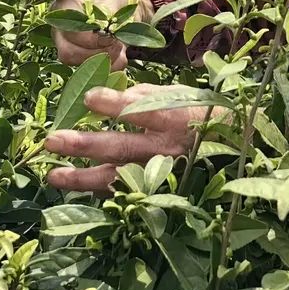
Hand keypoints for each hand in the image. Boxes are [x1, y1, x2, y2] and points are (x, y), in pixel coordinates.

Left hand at [43, 84, 214, 193]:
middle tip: (53, 139)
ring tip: (52, 175)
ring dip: (82, 178)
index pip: (144, 110)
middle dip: (86, 144)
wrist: (236, 152)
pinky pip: (123, 194)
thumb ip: (147, 94)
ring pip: (118, 179)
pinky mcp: (157, 193)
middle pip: (123, 148)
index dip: (116, 104)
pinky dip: (96, 192)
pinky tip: (72, 186)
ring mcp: (161, 176)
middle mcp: (168, 150)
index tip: (89, 97)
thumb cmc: (203, 116)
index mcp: (177, 119)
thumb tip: (114, 95)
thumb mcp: (182, 96)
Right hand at [51, 0, 153, 71]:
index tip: (110, 35)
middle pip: (68, 53)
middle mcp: (61, 29)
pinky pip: (93, 72)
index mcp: (64, 7)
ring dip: (105, 60)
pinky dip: (111, 66)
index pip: (67, 31)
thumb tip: (102, 30)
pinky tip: (121, 54)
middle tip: (117, 43)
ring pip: (79, 64)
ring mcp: (70, 45)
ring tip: (121, 46)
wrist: (126, 3)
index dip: (89, 39)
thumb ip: (106, 11)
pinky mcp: (83, 58)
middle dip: (96, 52)